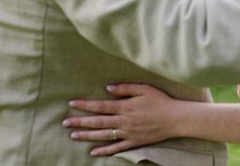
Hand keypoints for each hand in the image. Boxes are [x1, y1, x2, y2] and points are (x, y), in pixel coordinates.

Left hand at [63, 84, 179, 156]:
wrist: (175, 118)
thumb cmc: (160, 101)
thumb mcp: (144, 89)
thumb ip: (126, 88)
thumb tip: (108, 88)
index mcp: (125, 106)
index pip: (100, 106)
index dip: (85, 105)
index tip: (72, 104)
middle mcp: (124, 121)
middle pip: (98, 122)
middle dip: (80, 122)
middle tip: (65, 123)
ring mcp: (128, 133)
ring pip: (103, 135)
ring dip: (87, 136)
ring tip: (73, 135)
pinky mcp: (133, 142)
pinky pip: (116, 148)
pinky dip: (104, 151)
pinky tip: (93, 152)